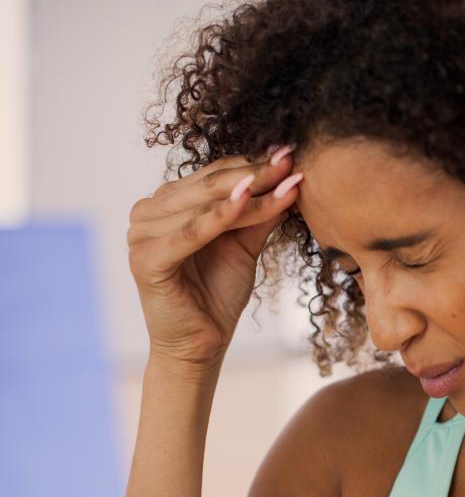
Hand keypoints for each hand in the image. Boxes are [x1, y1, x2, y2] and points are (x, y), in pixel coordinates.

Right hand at [127, 144, 303, 367]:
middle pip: (210, 185)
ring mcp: (142, 234)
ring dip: (248, 193)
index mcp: (168, 204)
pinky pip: (190, 233)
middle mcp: (149, 212)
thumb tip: (289, 177)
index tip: (291, 153)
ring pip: (205, 205)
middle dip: (255, 173)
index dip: (253, 164)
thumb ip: (259, 213)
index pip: (215, 175)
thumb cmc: (218, 293)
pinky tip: (247, 201)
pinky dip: (219, 217)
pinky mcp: (146, 259)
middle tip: (291, 160)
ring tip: (285, 182)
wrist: (201, 344)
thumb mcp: (245, 245)